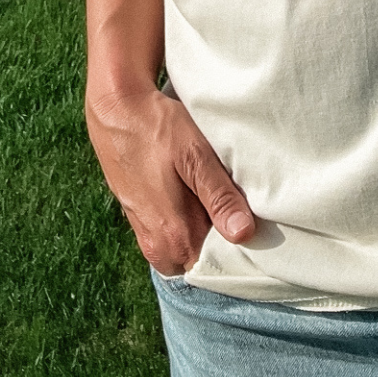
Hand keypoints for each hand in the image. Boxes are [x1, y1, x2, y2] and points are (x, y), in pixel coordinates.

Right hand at [86, 85, 256, 275]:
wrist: (117, 109)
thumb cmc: (158, 128)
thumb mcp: (195, 156)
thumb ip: (219, 197)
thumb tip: (243, 233)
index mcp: (174, 236)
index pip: (218, 268)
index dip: (242, 252)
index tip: (260, 230)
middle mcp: (157, 245)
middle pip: (204, 261)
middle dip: (226, 244)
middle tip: (248, 212)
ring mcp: (146, 234)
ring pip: (189, 249)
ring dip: (208, 231)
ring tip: (227, 200)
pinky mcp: (140, 220)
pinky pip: (174, 236)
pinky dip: (191, 223)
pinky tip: (203, 196)